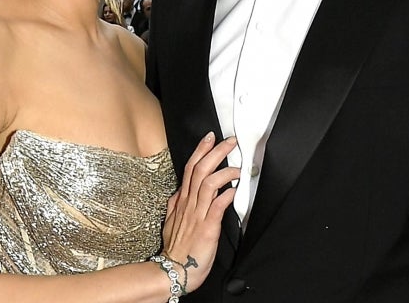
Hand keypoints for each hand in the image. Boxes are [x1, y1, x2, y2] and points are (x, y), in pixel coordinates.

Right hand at [160, 133, 238, 293]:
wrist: (173, 270)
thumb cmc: (176, 247)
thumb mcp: (171, 220)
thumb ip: (176, 203)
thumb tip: (180, 189)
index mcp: (182, 200)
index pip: (190, 167)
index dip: (200, 150)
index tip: (210, 136)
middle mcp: (189, 203)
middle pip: (200, 169)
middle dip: (216, 152)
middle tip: (230, 141)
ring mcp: (198, 215)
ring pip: (208, 183)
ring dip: (224, 172)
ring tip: (237, 168)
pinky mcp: (208, 228)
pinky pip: (217, 207)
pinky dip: (227, 196)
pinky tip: (235, 190)